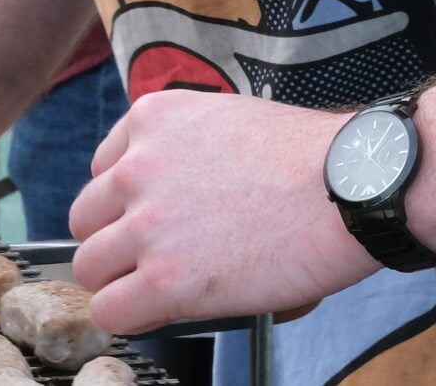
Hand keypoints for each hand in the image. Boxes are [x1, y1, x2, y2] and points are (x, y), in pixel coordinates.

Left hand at [69, 91, 374, 332]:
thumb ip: (184, 146)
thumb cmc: (308, 156)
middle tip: (154, 256)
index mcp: (151, 119)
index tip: (153, 217)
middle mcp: (136, 167)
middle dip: (115, 240)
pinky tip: (159, 312)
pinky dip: (129, 316)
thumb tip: (174, 188)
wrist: (349, 186)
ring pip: (90, 267)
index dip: (127, 202)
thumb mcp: (228, 120)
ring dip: (120, 280)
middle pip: (86, 220)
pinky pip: (110, 311)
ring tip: (161, 286)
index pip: (102, 171)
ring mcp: (147, 224)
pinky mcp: (165, 279)